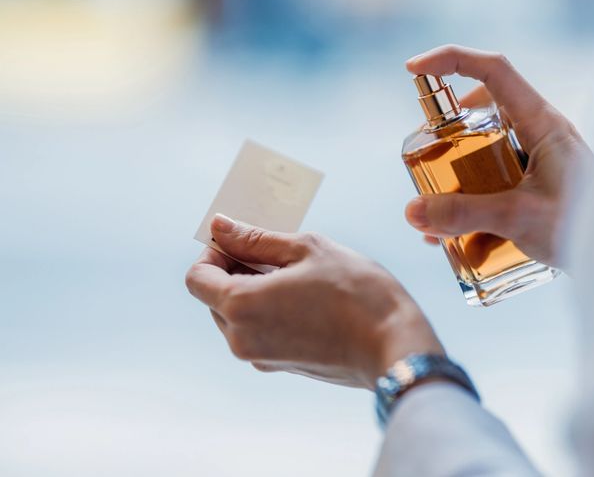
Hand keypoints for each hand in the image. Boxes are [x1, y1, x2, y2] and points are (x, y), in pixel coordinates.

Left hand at [185, 214, 443, 388]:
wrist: (394, 345)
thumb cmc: (356, 291)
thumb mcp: (307, 249)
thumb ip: (256, 239)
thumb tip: (220, 226)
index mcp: (240, 306)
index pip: (198, 277)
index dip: (215, 252)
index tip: (246, 240)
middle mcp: (241, 339)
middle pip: (214, 298)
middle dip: (235, 270)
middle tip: (277, 252)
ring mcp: (261, 358)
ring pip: (237, 316)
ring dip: (254, 290)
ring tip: (296, 274)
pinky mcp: (282, 367)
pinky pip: (259, 332)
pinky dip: (269, 311)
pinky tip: (305, 296)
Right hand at [404, 45, 593, 265]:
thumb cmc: (586, 228)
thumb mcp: (520, 218)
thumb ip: (465, 214)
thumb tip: (412, 211)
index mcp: (542, 122)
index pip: (494, 70)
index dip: (451, 60)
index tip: (414, 69)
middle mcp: (538, 133)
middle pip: (480, 112)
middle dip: (445, 135)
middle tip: (426, 161)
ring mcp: (537, 160)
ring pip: (482, 151)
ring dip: (454, 176)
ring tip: (437, 213)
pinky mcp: (535, 186)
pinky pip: (493, 182)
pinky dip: (470, 202)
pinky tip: (453, 238)